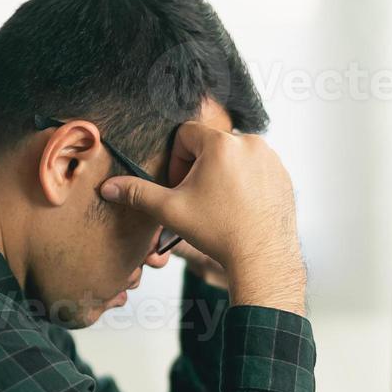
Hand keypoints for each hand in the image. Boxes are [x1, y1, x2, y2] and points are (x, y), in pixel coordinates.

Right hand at [100, 124, 305, 313]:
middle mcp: (249, 143)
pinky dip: (245, 182)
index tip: (179, 186)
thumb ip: (137, 193)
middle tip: (197, 199)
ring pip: (234, 156)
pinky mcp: (283, 174)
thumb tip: (108, 187)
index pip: (186, 135)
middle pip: (211, 145)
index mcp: (221, 143)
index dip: (176, 160)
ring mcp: (270, 158)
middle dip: (199, 168)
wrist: (261, 257)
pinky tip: (239, 208)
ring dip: (222, 174)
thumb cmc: (218, 232)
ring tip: (219, 205)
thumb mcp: (170, 211)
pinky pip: (256, 168)